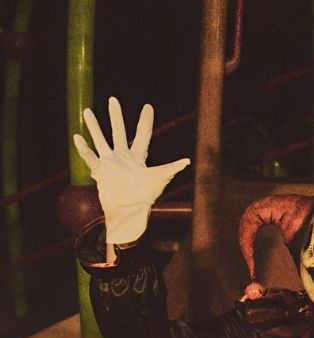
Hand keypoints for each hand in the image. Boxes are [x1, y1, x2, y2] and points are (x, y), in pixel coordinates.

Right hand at [73, 96, 189, 244]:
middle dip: (116, 116)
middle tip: (113, 99)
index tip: (148, 107)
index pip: (142, 135)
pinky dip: (84, 149)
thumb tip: (187, 161)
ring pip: (100, 140)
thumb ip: (171, 169)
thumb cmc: (145, 198)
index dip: (145, 121)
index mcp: (138, 157)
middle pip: (118, 132)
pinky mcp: (100, 172)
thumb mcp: (159, 180)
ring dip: (94, 127)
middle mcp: (123, 157)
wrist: (129, 212)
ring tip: (86, 111)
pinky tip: (77, 137)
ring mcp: (110, 164)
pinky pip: (90, 158)